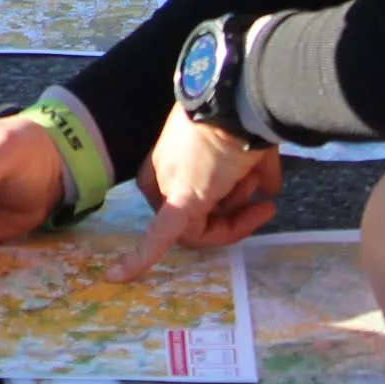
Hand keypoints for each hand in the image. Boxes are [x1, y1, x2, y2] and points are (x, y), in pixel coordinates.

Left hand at [112, 114, 283, 280]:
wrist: (240, 106)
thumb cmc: (244, 127)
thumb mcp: (249, 155)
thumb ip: (256, 175)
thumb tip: (269, 191)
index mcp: (173, 164)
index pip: (198, 206)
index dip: (234, 212)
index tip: (262, 203)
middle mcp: (163, 177)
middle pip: (200, 219)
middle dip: (236, 212)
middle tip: (259, 200)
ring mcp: (170, 190)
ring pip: (203, 228)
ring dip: (238, 214)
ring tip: (250, 182)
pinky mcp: (179, 204)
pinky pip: (158, 239)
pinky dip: (138, 261)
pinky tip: (115, 277)